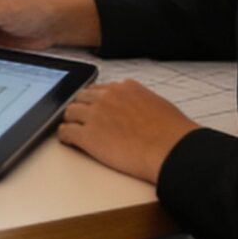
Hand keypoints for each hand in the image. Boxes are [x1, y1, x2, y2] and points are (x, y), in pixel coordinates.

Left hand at [57, 79, 200, 183]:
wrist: (172, 150)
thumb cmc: (173, 134)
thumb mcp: (158, 105)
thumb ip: (141, 101)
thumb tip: (139, 107)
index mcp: (125, 88)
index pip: (100, 89)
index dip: (96, 100)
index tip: (94, 106)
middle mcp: (108, 97)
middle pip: (82, 97)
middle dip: (81, 107)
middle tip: (81, 118)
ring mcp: (96, 115)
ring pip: (70, 111)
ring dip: (71, 120)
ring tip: (72, 128)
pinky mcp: (88, 135)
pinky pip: (66, 131)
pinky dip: (65, 135)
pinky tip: (68, 140)